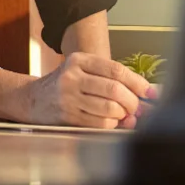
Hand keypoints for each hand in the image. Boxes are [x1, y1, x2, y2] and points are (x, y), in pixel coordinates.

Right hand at [20, 52, 152, 128]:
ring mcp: (68, 97)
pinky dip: (112, 124)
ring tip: (123, 114)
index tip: (152, 93)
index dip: (138, 83)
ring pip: (110, 108)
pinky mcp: (68, 116)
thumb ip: (112, 79)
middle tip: (137, 108)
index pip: (116, 70)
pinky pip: (101, 123)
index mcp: (78, 61)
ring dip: (123, 115)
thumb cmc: (66, 85)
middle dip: (133, 102)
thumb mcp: (83, 71)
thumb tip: (149, 95)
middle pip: (115, 90)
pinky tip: (110, 120)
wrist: (33, 99)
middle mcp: (71, 76)